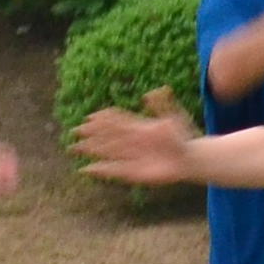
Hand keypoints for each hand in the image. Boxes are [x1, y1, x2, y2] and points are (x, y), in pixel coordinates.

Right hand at [70, 104, 203, 184]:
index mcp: (140, 128)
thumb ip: (164, 106)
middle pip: (108, 137)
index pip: (117, 121)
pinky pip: (114, 171)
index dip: (104, 119)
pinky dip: (101, 170)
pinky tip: (87, 169)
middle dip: (91, 134)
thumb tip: (156, 91)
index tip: (89, 117)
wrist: (189, 158)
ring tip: (75, 148)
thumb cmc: (183, 137)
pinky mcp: (134, 172)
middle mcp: (133, 142)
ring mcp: (132, 157)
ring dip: (92, 150)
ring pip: (108, 152)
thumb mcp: (175, 118)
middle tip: (74, 131)